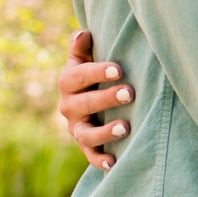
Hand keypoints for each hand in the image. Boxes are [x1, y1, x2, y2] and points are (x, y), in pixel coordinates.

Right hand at [58, 29, 132, 170]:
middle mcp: (68, 106)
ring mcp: (76, 128)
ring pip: (85, 133)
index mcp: (68, 82)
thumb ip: (82, 47)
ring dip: (104, 132)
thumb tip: (83, 34)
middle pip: (83, 104)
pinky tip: (114, 162)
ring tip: (126, 127)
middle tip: (129, 93)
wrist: (93, 97)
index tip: (118, 69)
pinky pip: (90, 155)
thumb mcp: (86, 57)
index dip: (96, 72)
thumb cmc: (96, 72)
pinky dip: (100, 160)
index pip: (77, 76)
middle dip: (106, 99)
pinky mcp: (86, 146)